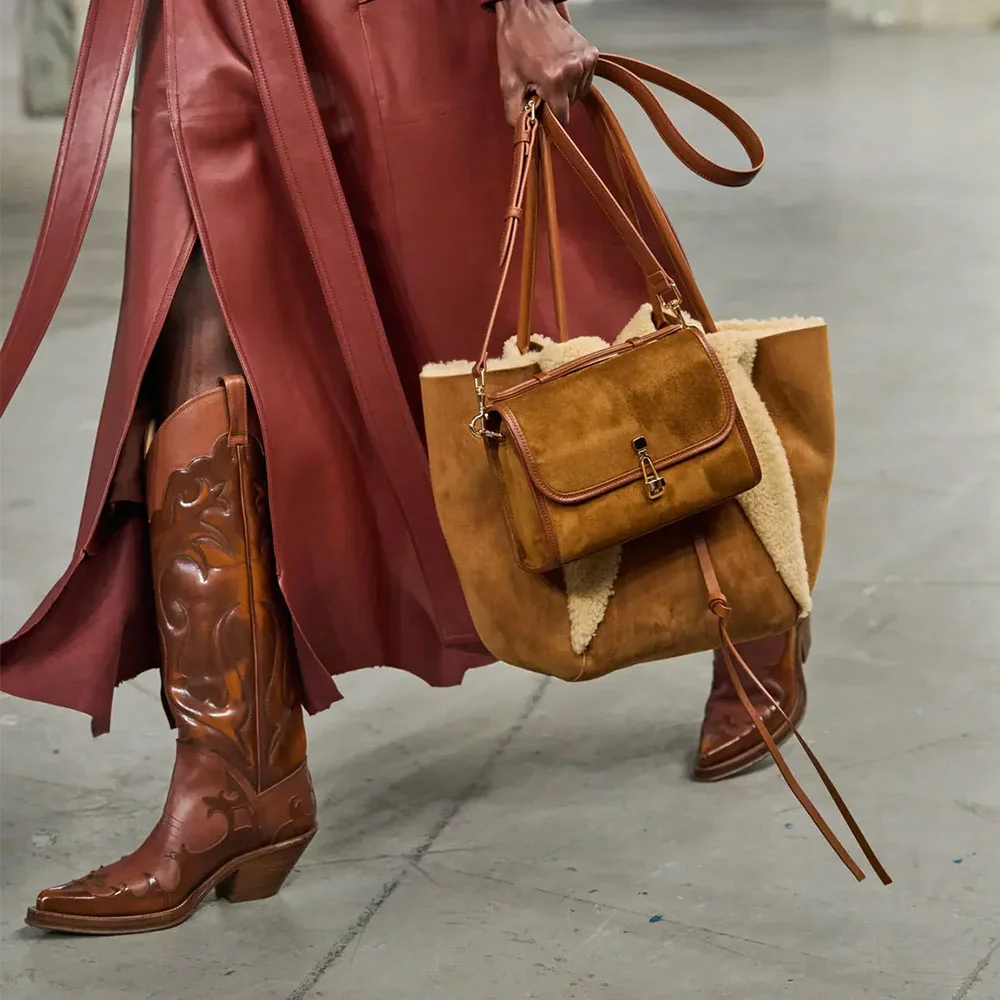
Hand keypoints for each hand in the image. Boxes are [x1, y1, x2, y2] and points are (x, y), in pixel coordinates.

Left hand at [495, 0, 597, 125]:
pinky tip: (560, 67)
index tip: (541, 108)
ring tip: (550, 73)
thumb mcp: (508, 81)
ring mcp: (585, 61)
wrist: (527, 9)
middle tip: (541, 84)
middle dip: (556, 101)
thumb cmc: (516, 41)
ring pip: (579, 94)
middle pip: (570, 106)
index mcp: (554, 79)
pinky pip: (586, 80)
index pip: (561, 118)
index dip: (550, 117)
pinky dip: (574, 78)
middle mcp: (574, 70)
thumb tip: (523, 133)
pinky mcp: (591, 54)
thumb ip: (515, 113)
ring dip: (566, 90)